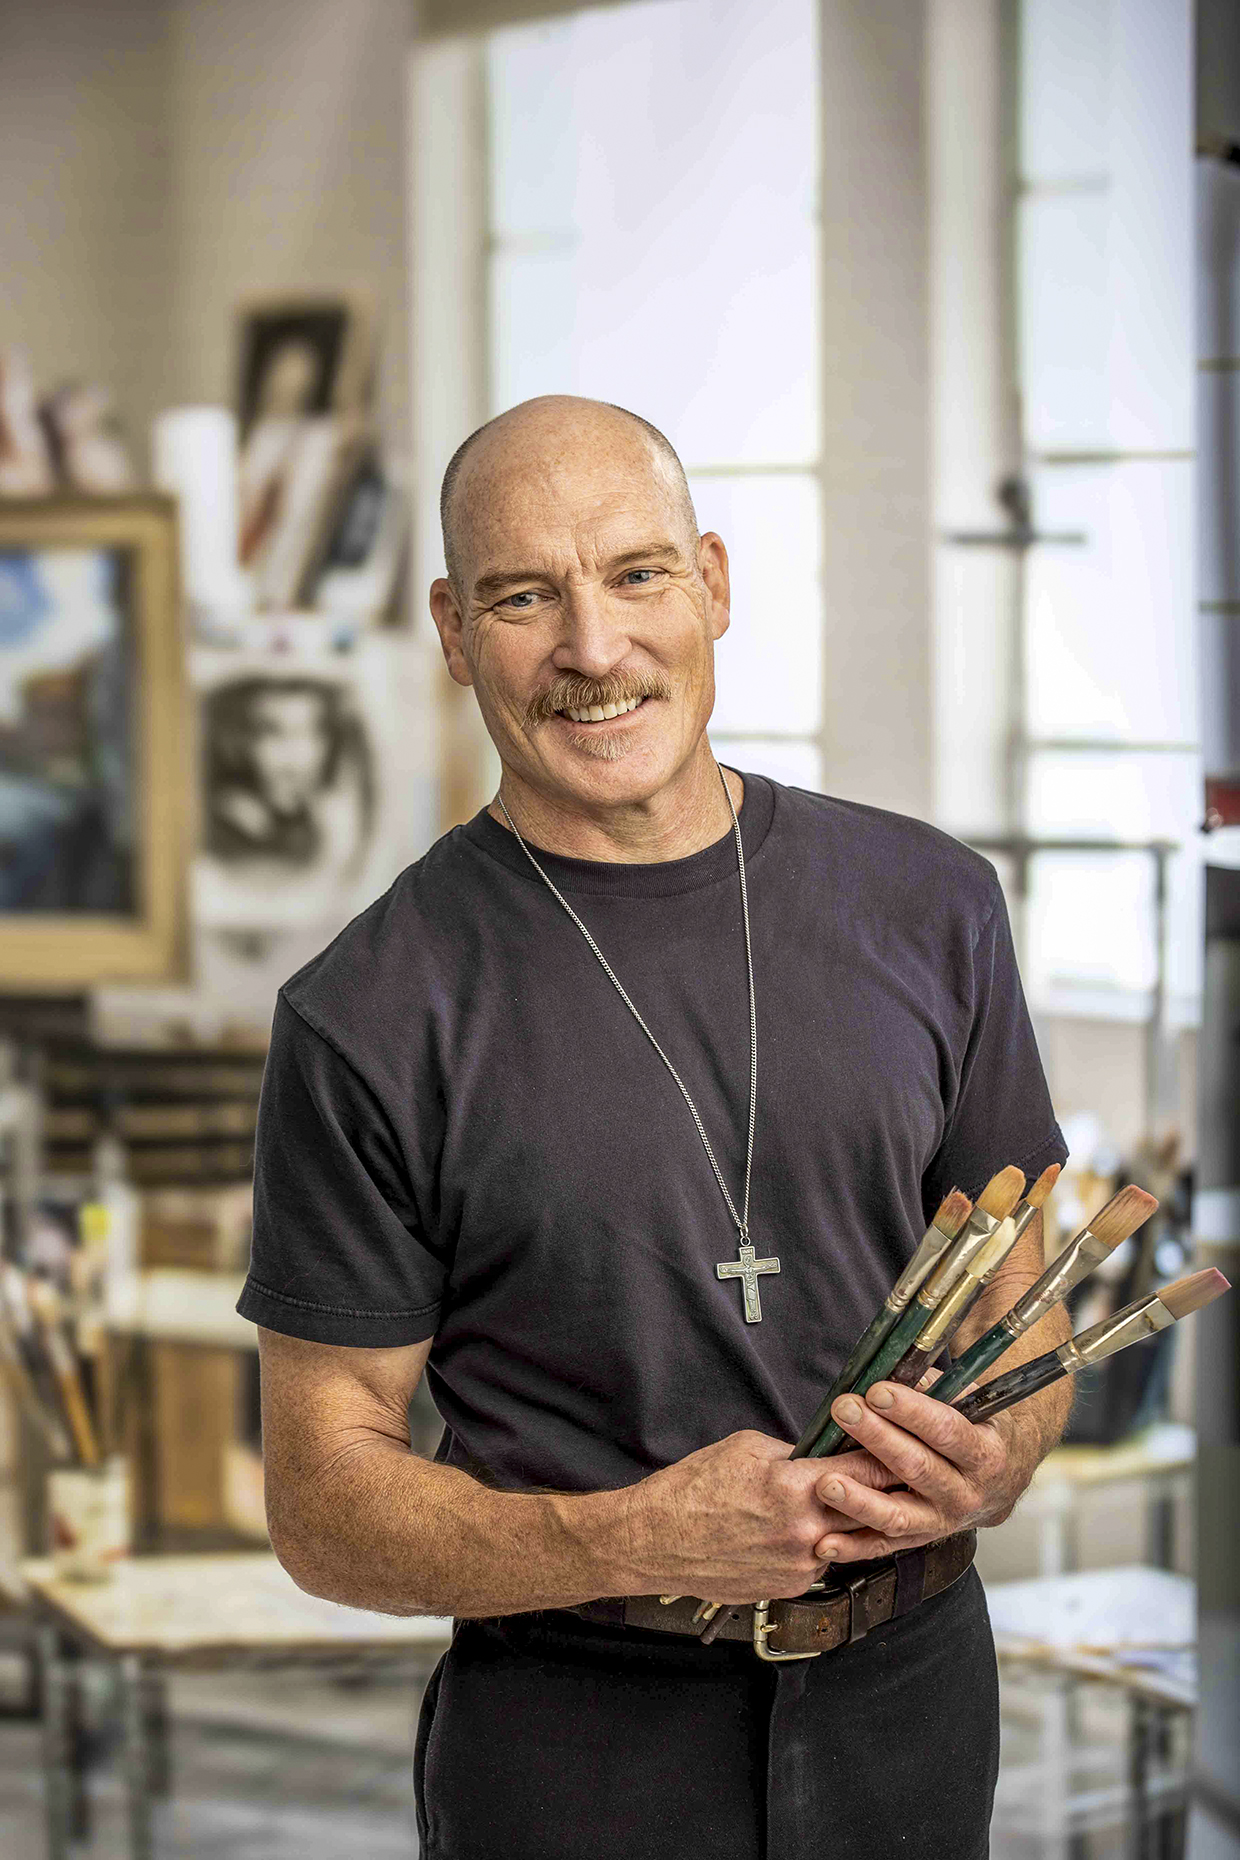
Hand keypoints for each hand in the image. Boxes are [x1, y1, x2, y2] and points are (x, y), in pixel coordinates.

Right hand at [625, 1429, 901, 1603]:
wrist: (655, 1541)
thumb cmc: (693, 1489)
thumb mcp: (747, 1448)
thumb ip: (794, 1454)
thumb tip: (822, 1455)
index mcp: (796, 1488)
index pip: (865, 1472)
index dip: (888, 1458)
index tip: (903, 1449)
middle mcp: (805, 1533)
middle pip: (868, 1511)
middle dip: (882, 1493)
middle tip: (898, 1478)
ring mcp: (799, 1566)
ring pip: (846, 1542)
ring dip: (851, 1524)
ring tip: (849, 1506)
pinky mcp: (789, 1589)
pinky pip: (819, 1563)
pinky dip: (819, 1547)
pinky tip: (804, 1533)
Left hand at [808, 1380, 1027, 1562]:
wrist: (1000, 1483)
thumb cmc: (978, 1432)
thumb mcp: (971, 1404)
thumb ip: (935, 1388)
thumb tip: (895, 1371)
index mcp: (985, 1454)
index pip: (946, 1431)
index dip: (911, 1411)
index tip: (877, 1391)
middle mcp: (965, 1493)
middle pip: (917, 1468)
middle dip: (877, 1437)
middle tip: (845, 1411)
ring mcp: (941, 1521)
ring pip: (898, 1516)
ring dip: (859, 1501)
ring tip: (826, 1483)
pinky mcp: (919, 1539)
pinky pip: (884, 1547)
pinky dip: (853, 1548)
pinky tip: (824, 1542)